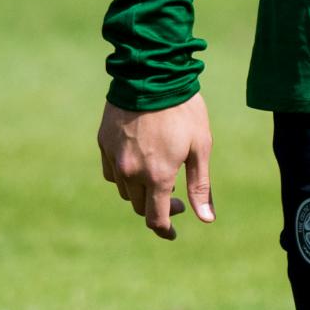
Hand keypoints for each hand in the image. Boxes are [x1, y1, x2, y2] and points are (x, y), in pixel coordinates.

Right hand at [97, 95, 215, 239]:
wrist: (151, 76)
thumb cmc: (183, 111)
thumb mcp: (201, 148)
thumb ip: (201, 186)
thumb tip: (206, 219)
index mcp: (157, 176)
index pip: (156, 218)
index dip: (165, 230)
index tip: (173, 233)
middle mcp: (130, 173)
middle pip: (139, 206)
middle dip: (158, 209)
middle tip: (178, 200)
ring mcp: (113, 159)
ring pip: (123, 190)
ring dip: (140, 193)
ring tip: (160, 178)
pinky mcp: (103, 144)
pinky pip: (110, 172)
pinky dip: (124, 176)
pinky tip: (139, 164)